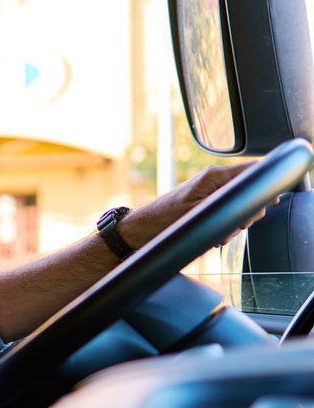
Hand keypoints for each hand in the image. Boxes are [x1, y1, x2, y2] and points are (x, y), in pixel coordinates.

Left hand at [118, 161, 275, 249]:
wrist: (142, 230)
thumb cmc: (165, 221)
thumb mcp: (202, 213)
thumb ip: (229, 202)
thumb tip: (254, 196)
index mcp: (214, 176)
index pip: (254, 170)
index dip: (264, 187)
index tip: (264, 204)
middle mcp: (213, 180)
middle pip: (249, 192)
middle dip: (246, 213)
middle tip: (233, 227)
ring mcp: (209, 192)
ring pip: (238, 206)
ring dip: (232, 225)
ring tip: (216, 235)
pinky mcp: (205, 203)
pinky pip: (225, 214)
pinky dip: (223, 227)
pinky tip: (212, 236)